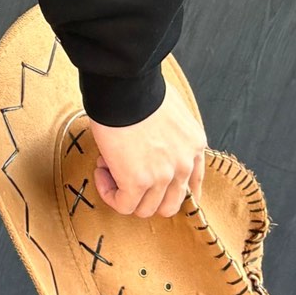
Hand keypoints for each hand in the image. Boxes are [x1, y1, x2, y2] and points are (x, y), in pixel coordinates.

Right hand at [89, 80, 206, 219]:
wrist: (125, 85)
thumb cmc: (141, 87)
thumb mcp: (172, 108)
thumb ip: (171, 132)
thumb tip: (150, 140)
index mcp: (194, 145)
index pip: (193, 185)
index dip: (170, 190)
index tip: (152, 186)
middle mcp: (184, 165)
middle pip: (169, 204)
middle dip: (145, 194)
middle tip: (125, 171)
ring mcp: (163, 176)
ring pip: (146, 209)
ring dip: (124, 192)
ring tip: (108, 167)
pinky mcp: (137, 182)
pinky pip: (123, 205)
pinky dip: (110, 194)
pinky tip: (101, 173)